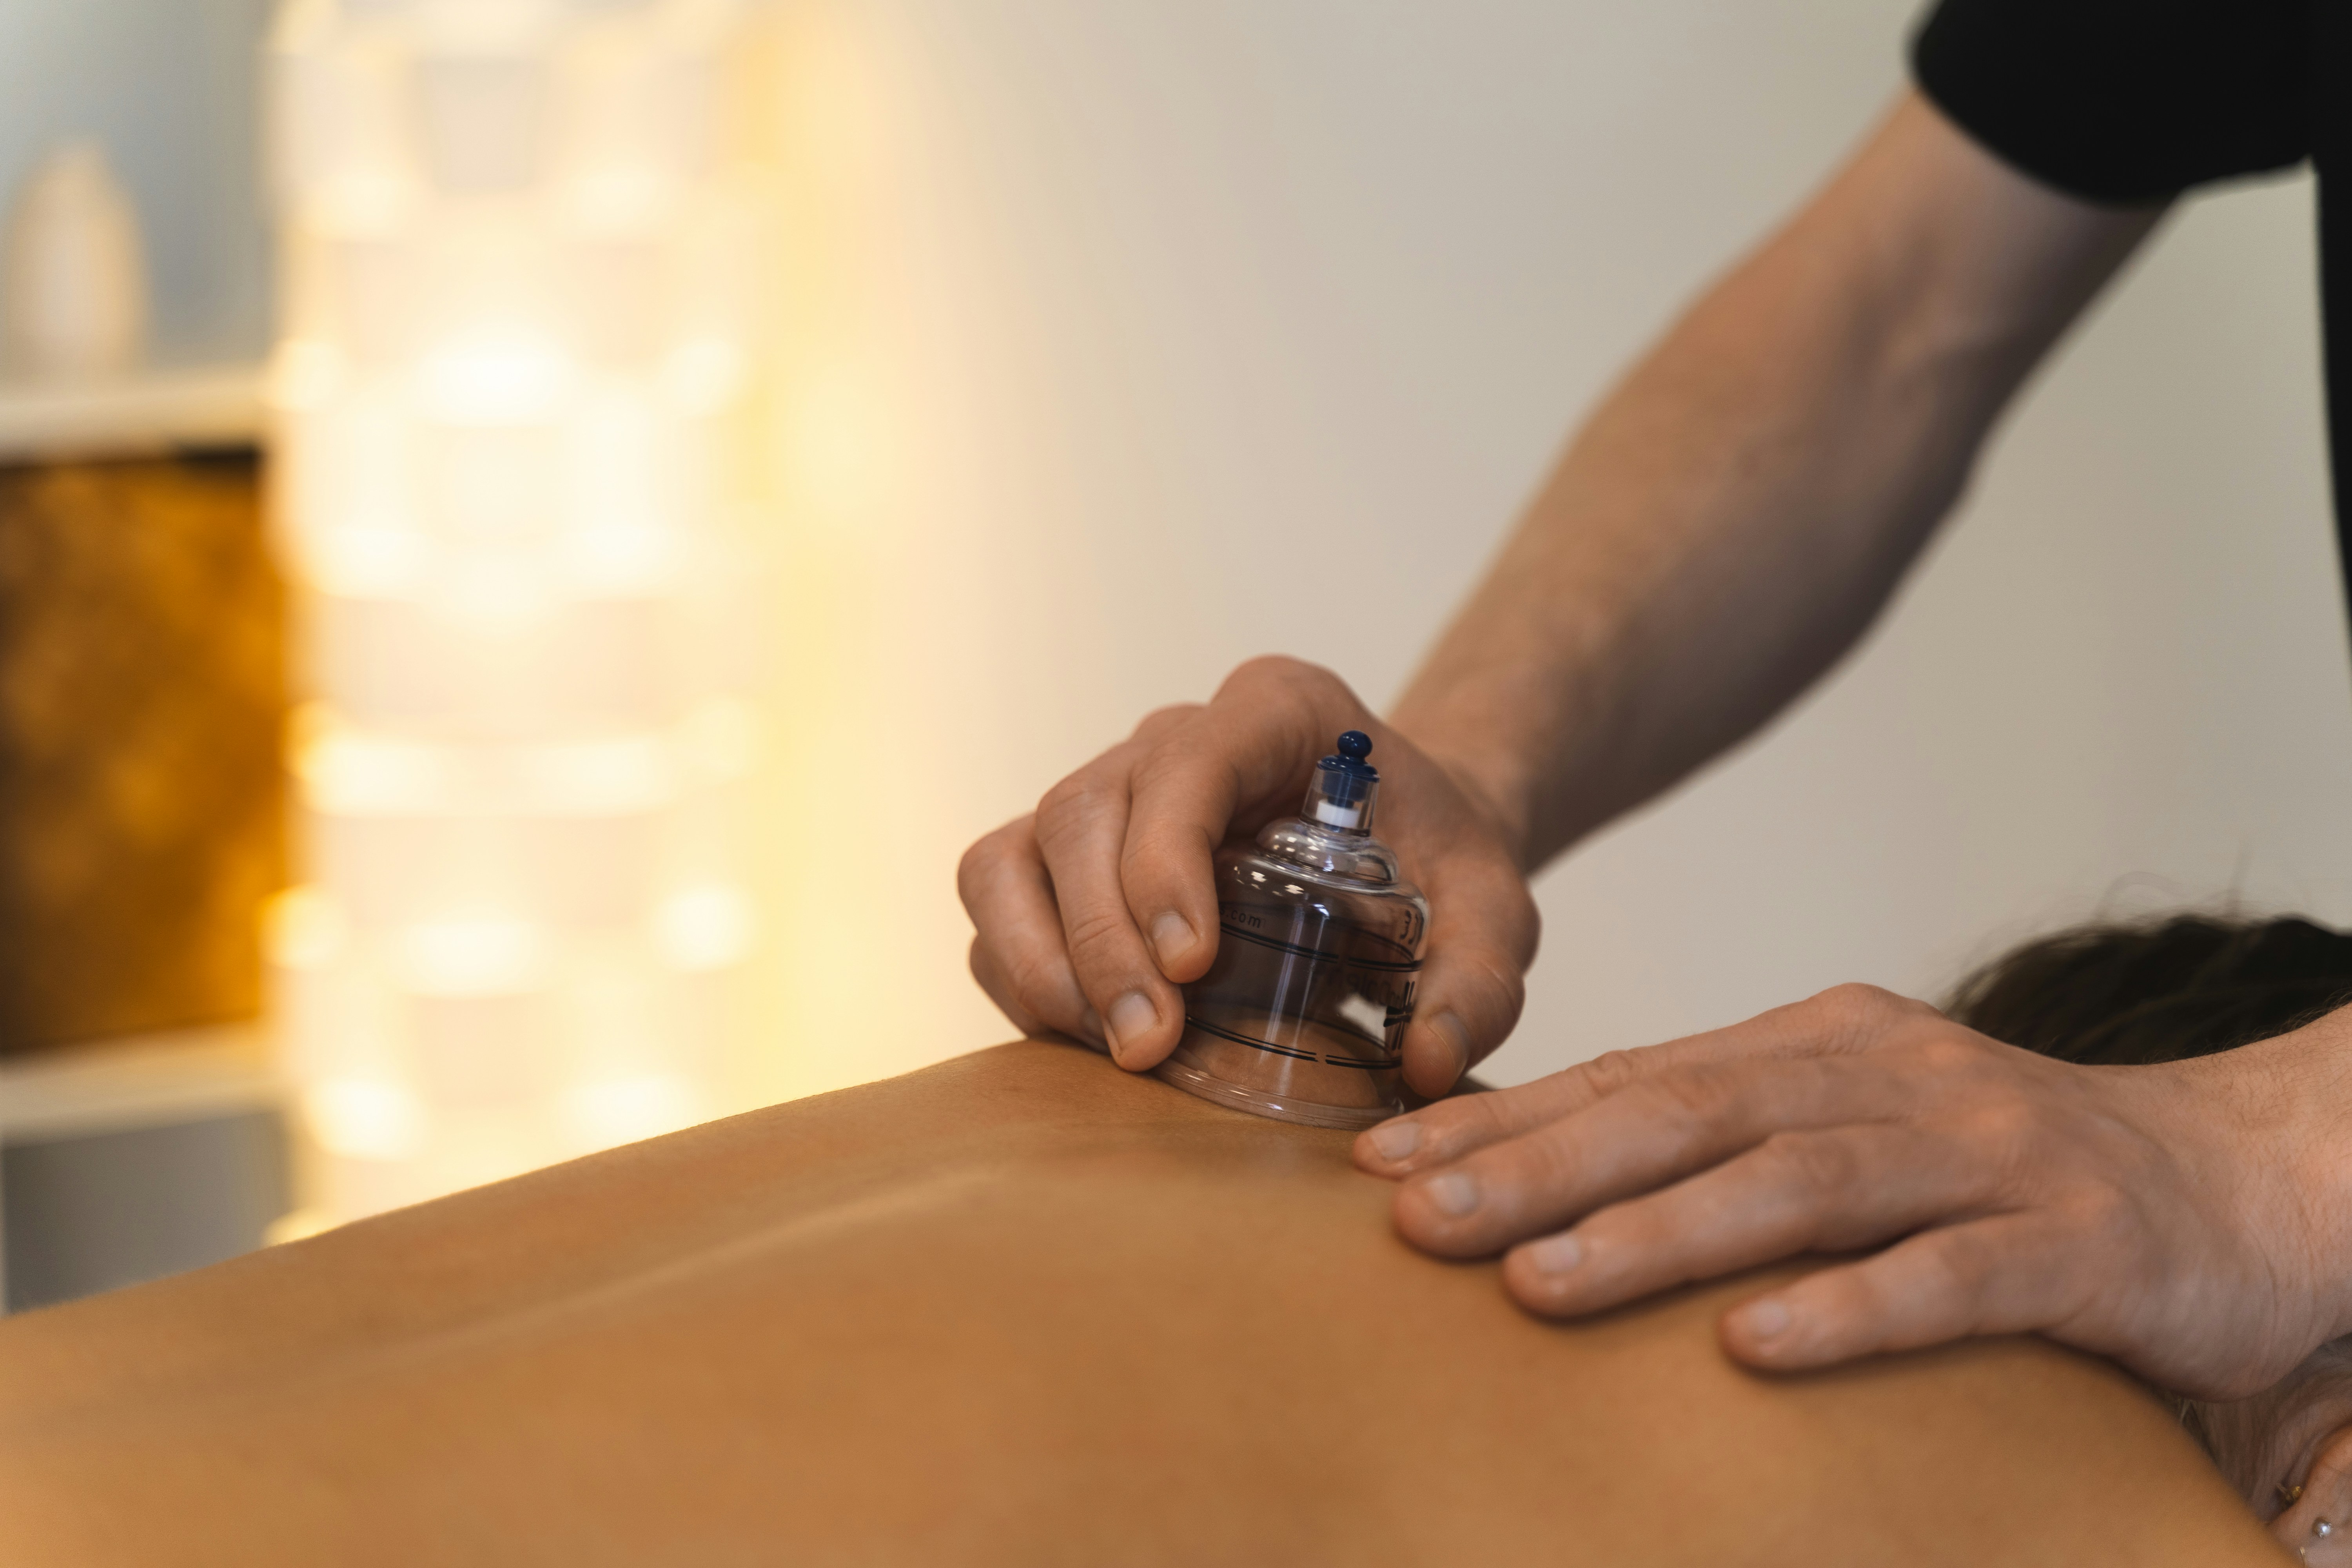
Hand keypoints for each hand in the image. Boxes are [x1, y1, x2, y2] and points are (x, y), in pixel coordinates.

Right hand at [958, 655, 1539, 1095]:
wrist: (1406, 843)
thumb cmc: (1438, 858)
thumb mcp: (1496, 909)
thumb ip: (1484, 979)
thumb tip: (1427, 1061)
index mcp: (1275, 711)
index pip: (1188, 762)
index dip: (1167, 860)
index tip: (1191, 965)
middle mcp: (1172, 738)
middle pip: (1085, 814)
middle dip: (1103, 938)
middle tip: (1150, 1046)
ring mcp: (1107, 793)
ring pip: (1015, 854)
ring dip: (1045, 960)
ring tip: (1110, 1047)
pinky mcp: (1064, 855)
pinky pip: (999, 899)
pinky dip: (1021, 972)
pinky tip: (1082, 1035)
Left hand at [1353, 982, 2351, 1398]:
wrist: (2241, 1175)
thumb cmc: (2013, 1166)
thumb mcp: (1860, 1127)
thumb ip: (1736, 1141)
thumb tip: (1566, 1179)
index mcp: (1824, 1046)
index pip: (1635, 1075)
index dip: (1507, 1117)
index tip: (1384, 1160)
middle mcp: (1891, 1078)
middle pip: (1690, 1115)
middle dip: (1542, 1165)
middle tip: (1415, 1216)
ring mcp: (1986, 1152)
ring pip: (1797, 1184)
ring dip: (1659, 1234)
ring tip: (1538, 1280)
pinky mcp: (2076, 1242)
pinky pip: (1947, 1279)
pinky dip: (1848, 1308)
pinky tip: (1754, 1347)